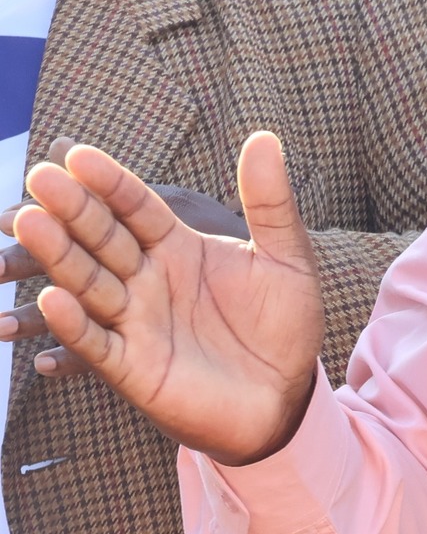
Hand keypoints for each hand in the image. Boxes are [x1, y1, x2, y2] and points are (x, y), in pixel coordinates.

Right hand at [9, 133, 323, 465]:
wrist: (286, 395)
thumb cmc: (284, 325)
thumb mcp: (287, 257)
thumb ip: (271, 202)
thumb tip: (264, 137)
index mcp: (180, 247)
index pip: (138, 207)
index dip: (111, 182)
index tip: (78, 154)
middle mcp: (148, 279)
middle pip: (104, 237)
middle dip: (73, 209)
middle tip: (40, 176)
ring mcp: (136, 322)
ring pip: (90, 281)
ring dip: (60, 254)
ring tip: (31, 222)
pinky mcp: (132, 367)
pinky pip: (97, 342)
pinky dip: (75, 323)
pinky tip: (53, 299)